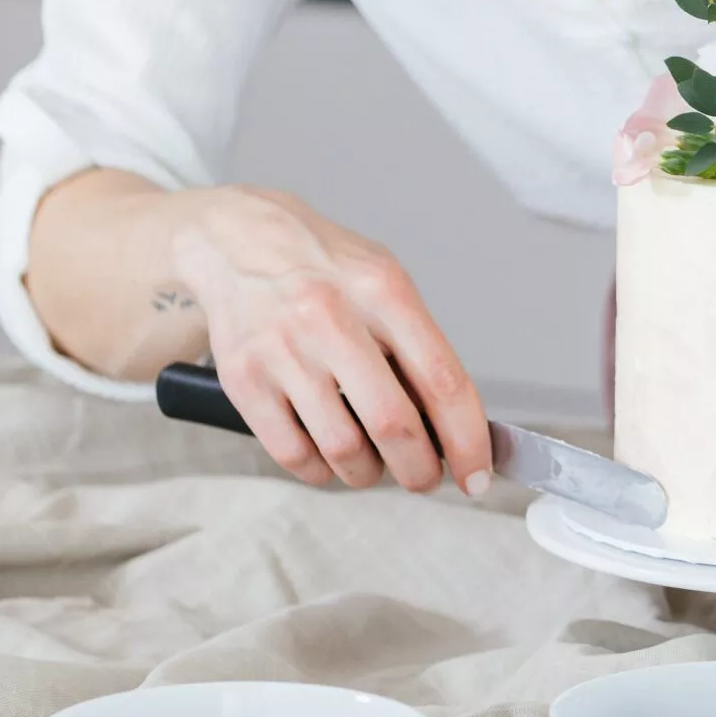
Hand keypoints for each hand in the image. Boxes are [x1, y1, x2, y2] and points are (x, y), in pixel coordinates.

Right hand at [166, 187, 490, 496]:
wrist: (238, 239)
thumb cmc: (323, 266)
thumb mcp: (383, 280)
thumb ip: (417, 343)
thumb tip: (451, 421)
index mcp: (382, 292)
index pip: (442, 380)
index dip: (467, 438)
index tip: (477, 474)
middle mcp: (331, 319)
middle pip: (392, 423)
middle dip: (419, 469)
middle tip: (424, 477)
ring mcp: (283, 351)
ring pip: (342, 447)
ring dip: (368, 473)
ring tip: (374, 464)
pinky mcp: (243, 379)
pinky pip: (291, 452)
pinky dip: (320, 470)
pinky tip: (329, 458)